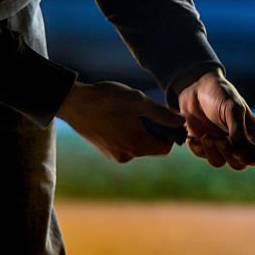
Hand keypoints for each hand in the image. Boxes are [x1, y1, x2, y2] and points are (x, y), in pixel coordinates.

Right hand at [58, 81, 185, 162]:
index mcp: (137, 145)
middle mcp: (127, 156)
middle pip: (152, 147)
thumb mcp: (139, 101)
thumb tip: (182, 122)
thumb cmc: (107, 99)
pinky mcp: (105, 151)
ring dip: (140, 130)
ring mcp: (114, 155)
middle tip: (144, 110)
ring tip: (128, 112)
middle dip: (154, 130)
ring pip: (139, 145)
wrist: (73, 102)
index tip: (165, 117)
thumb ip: (163, 114)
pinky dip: (128, 132)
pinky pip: (125, 144)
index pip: (166, 148)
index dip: (170, 133)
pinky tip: (118, 117)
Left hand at [177, 69, 254, 169]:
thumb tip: (245, 151)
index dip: (248, 158)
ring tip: (206, 136)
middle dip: (228, 154)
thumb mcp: (234, 109)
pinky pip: (202, 155)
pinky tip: (194, 138)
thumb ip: (239, 131)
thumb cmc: (220, 94)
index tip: (237, 151)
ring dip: (212, 152)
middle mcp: (237, 142)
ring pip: (219, 162)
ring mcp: (220, 145)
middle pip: (238, 164)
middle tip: (220, 140)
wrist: (196, 87)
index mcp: (251, 134)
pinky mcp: (203, 144)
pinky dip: (198, 149)